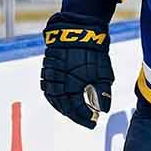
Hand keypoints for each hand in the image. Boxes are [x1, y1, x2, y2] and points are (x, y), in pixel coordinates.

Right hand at [40, 12, 113, 128]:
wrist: (77, 30)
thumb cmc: (93, 51)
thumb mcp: (103, 73)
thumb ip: (103, 93)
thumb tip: (103, 109)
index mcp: (74, 86)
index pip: (78, 110)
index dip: (86, 117)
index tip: (94, 121)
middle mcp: (60, 84)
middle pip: (65, 108)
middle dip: (76, 116)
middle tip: (86, 120)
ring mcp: (52, 77)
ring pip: (54, 100)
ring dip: (64, 109)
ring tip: (74, 113)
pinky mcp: (47, 70)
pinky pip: (48, 90)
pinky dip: (54, 99)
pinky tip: (61, 101)